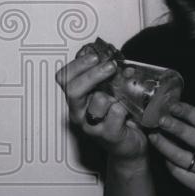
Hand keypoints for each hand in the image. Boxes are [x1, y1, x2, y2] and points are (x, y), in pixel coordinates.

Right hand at [55, 42, 147, 162]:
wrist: (129, 143)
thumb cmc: (119, 114)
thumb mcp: (111, 89)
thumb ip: (107, 73)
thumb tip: (110, 52)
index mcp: (79, 97)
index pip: (64, 77)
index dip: (78, 63)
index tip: (95, 54)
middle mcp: (80, 111)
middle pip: (73, 89)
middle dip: (93, 73)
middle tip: (110, 66)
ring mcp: (92, 125)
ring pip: (97, 101)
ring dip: (114, 94)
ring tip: (122, 96)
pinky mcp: (108, 135)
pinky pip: (115, 114)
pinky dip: (124, 108)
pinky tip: (127, 111)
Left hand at [148, 101, 194, 195]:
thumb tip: (175, 114)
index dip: (187, 112)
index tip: (172, 105)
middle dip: (176, 127)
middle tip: (160, 119)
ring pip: (182, 157)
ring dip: (165, 146)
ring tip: (153, 136)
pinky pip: (178, 172)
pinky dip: (168, 162)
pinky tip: (162, 155)